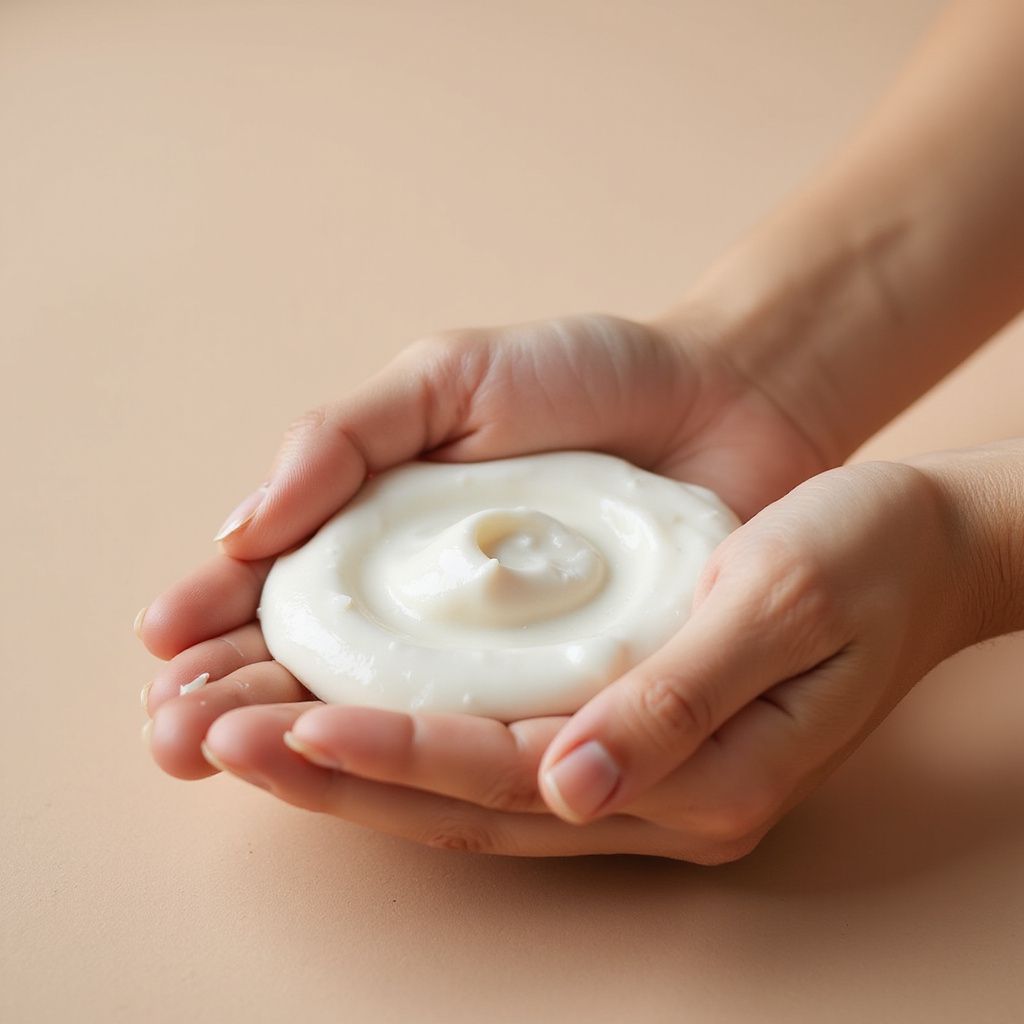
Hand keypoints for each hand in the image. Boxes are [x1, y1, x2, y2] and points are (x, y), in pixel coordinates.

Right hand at [139, 313, 827, 781]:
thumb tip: (244, 528)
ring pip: (384, 718)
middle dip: (232, 699)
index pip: (280, 590)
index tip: (162, 652)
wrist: (729, 399)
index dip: (215, 621)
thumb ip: (348, 436)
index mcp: (385, 535)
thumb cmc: (589, 378)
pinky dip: (424, 760)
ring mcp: (497, 660)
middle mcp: (429, 611)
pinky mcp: (572, 694)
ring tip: (222, 756)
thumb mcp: (452, 377)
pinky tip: (352, 771)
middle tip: (173, 734)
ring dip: (297, 741)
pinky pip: (492, 737)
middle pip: (311, 668)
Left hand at [191, 459, 978, 859]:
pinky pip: (488, 745)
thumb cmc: (861, 551)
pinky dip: (401, 732)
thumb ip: (679, 698)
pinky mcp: (615, 727)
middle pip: (459, 799)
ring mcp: (629, 767)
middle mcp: (649, 791)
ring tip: (235, 735)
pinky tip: (332, 712)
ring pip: (459, 784)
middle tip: (208, 738)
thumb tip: (569, 783)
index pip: (508, 774)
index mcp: (699, 775)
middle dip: (330, 773)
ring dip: (344, 762)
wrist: (912, 539)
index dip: (393, 750)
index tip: (287, 721)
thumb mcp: (785, 597)